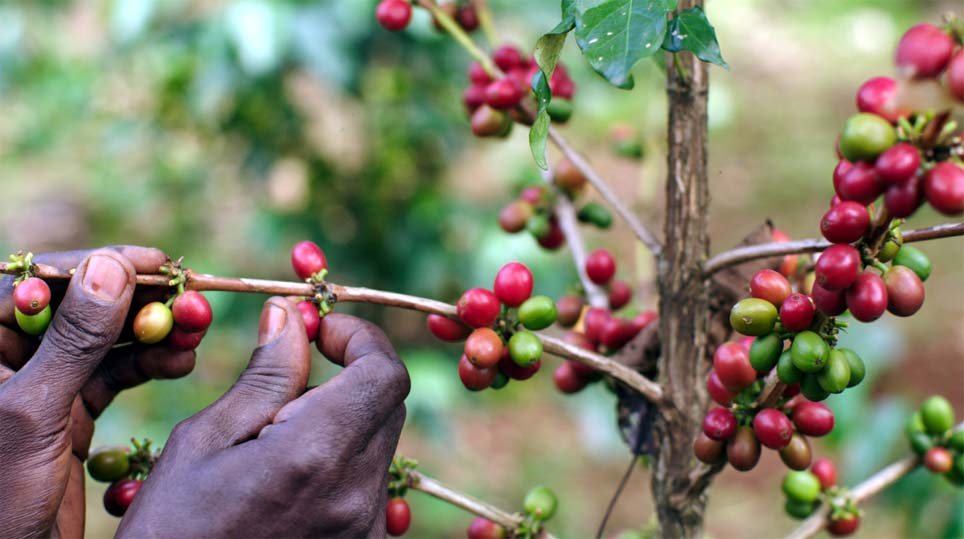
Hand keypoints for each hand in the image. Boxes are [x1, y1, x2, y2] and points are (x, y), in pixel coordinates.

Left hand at [0, 247, 195, 538]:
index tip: (160, 263)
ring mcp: (42, 384)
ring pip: (106, 339)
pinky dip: (151, 365)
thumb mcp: (35, 411)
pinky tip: (183, 362)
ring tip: (197, 333)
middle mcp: (10, 356)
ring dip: (154, 332)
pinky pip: (115, 374)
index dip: (102, 266)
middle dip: (140, 302)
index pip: (42, 282)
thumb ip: (74, 340)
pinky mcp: (68, 413)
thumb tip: (109, 268)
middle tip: (193, 301)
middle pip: (83, 306)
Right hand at [117, 306, 409, 537]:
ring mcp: (365, 527)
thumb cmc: (172, 529)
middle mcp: (355, 493)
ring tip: (277, 438)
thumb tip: (289, 314)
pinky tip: (291, 477)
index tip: (319, 331)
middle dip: (350, 374)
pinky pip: (371, 484)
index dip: (360, 338)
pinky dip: (343, 461)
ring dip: (344, 420)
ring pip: (381, 442)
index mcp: (315, 454)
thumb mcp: (203, 442)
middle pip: (388, 403)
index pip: (384, 373)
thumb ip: (264, 376)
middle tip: (291, 378)